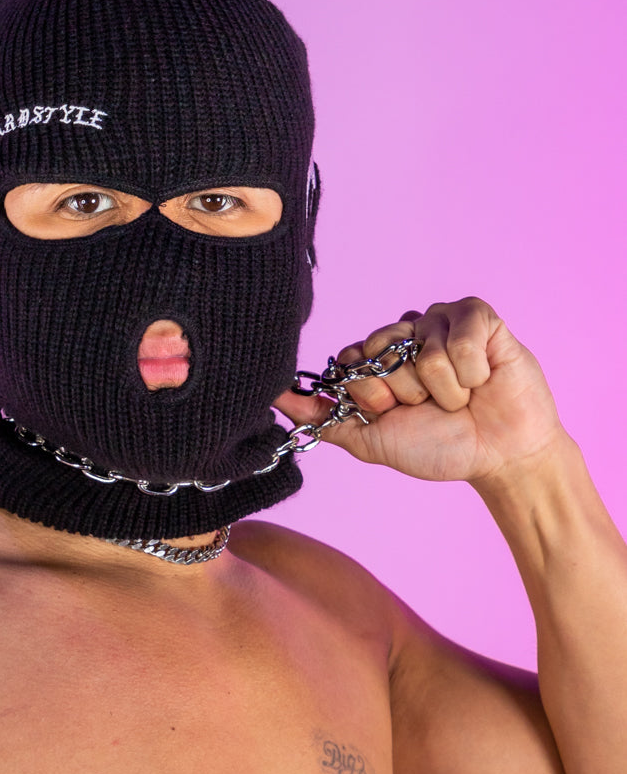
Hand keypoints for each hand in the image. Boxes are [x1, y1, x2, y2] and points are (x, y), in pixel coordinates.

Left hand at [274, 297, 567, 484]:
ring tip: (461, 398)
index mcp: (376, 356)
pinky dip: (472, 373)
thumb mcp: (370, 439)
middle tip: (430, 406)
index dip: (370, 394)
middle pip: (380, 350)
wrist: (498, 457)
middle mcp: (404, 332)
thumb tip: (274, 398)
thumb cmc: (439, 447)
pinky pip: (460, 338)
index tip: (392, 413)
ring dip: (444, 389)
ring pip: (422, 350)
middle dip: (406, 392)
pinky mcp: (479, 317)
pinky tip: (482, 381)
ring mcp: (440, 321)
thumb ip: (322, 416)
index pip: (349, 359)